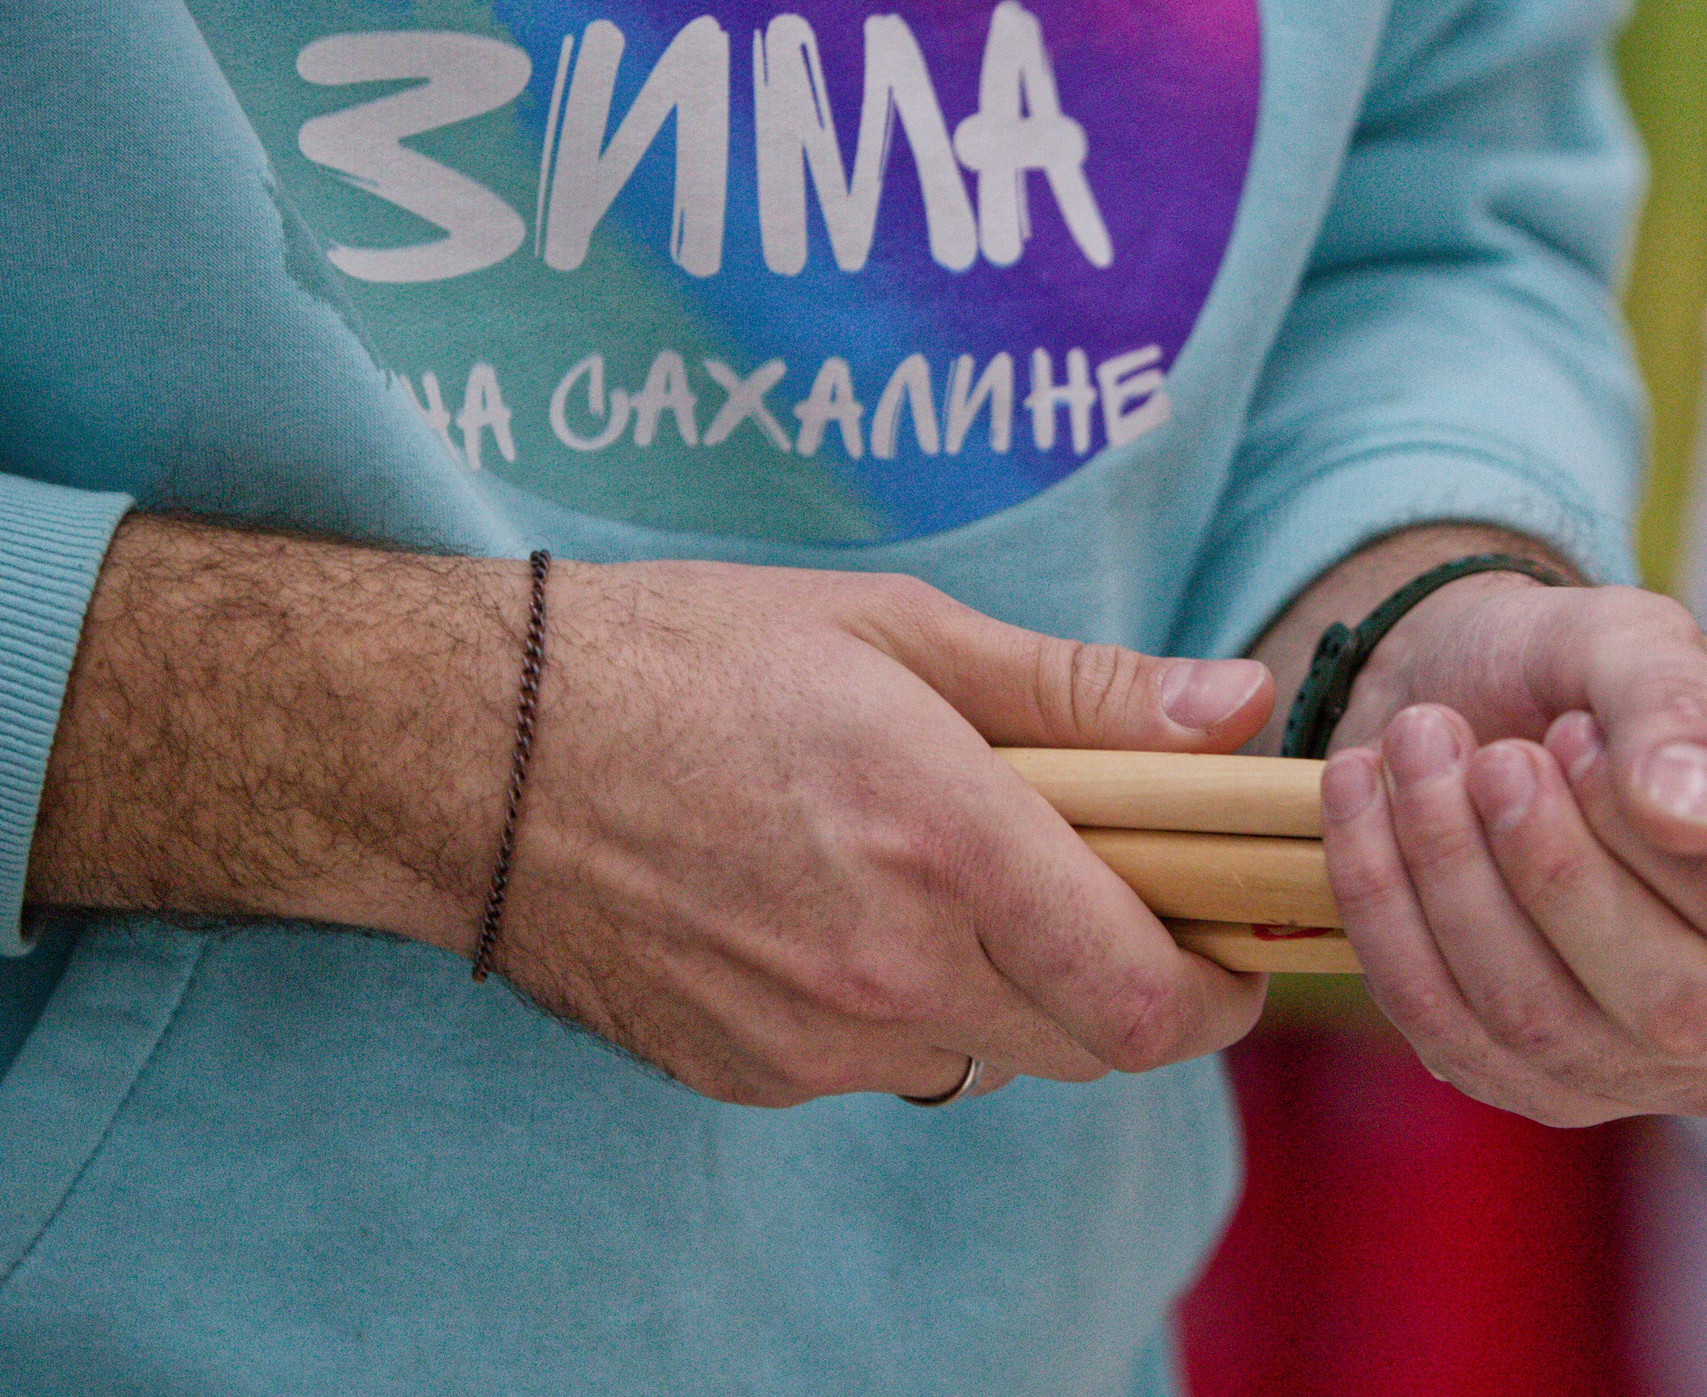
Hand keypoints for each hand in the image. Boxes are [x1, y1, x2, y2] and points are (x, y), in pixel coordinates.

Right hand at [35, 520, 1271, 1107]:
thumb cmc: (683, 657)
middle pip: (1091, 1045)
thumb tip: (1237, 709)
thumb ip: (1080, 690)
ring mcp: (813, 1041)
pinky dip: (908, 1003)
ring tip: (949, 872)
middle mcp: (888, 968)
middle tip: (1109, 884)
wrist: (469, 750)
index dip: (1221, 982)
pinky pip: (884, 1062)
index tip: (1234, 934)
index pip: (1149, 994)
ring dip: (1014, 987)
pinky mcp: (749, 1075)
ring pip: (989, 1053)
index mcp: (944, 840)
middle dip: (1128, 980)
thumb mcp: (895, 630)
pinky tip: (842, 906)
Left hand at [1310, 559, 1706, 1125]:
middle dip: (1543, 871)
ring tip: (1408, 745)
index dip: (1646, 830)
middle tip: (1468, 748)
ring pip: (1546, 1025)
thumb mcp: (1633, 640)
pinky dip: (1385, 912)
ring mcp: (1664, 1069)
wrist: (1474, 706)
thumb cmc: (1580, 672)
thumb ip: (1676, 707)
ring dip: (1448, 878)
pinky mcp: (1545, 1086)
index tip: (1565, 732)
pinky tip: (1359, 805)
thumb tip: (1696, 818)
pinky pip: (1452, 1035)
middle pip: (1671, 1003)